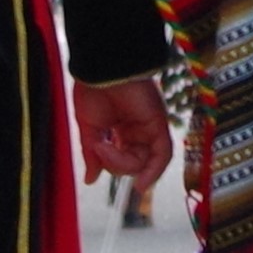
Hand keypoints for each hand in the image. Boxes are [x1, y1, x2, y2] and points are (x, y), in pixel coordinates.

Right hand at [79, 75, 173, 191]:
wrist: (100, 69)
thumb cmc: (91, 91)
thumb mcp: (89, 129)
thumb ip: (92, 155)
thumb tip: (90, 179)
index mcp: (121, 131)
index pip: (123, 159)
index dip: (112, 165)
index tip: (96, 164)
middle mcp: (138, 131)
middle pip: (135, 163)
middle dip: (115, 164)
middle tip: (98, 148)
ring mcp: (149, 127)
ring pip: (146, 161)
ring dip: (125, 165)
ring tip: (105, 149)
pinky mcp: (158, 123)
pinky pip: (163, 154)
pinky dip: (154, 171)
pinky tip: (141, 184)